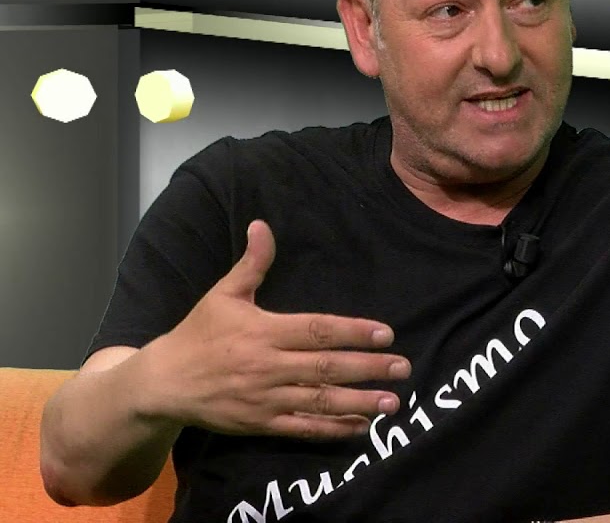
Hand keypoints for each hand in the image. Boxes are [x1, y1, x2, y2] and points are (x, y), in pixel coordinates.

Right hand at [143, 220, 410, 438]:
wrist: (162, 384)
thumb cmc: (198, 334)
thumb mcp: (223, 294)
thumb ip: (252, 264)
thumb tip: (263, 225)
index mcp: (264, 331)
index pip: (317, 330)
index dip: (353, 332)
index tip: (385, 334)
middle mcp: (268, 366)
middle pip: (326, 367)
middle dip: (368, 368)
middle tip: (403, 368)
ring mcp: (265, 399)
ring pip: (319, 401)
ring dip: (359, 402)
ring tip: (392, 402)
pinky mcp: (260, 424)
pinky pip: (303, 428)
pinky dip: (332, 429)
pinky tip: (361, 426)